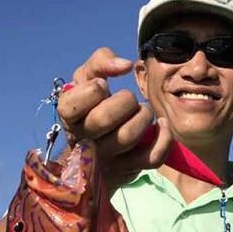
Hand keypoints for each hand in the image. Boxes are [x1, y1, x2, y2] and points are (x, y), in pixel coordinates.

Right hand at [57, 47, 172, 192]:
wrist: (90, 156)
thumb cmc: (91, 107)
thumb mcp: (86, 80)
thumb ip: (100, 61)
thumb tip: (125, 65)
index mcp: (69, 117)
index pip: (78, 100)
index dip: (95, 89)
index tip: (103, 87)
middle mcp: (84, 140)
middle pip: (104, 119)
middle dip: (125, 101)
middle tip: (129, 100)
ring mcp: (106, 159)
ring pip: (127, 137)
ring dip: (143, 116)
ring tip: (143, 112)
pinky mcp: (128, 170)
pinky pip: (151, 158)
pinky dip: (163, 139)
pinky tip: (162, 125)